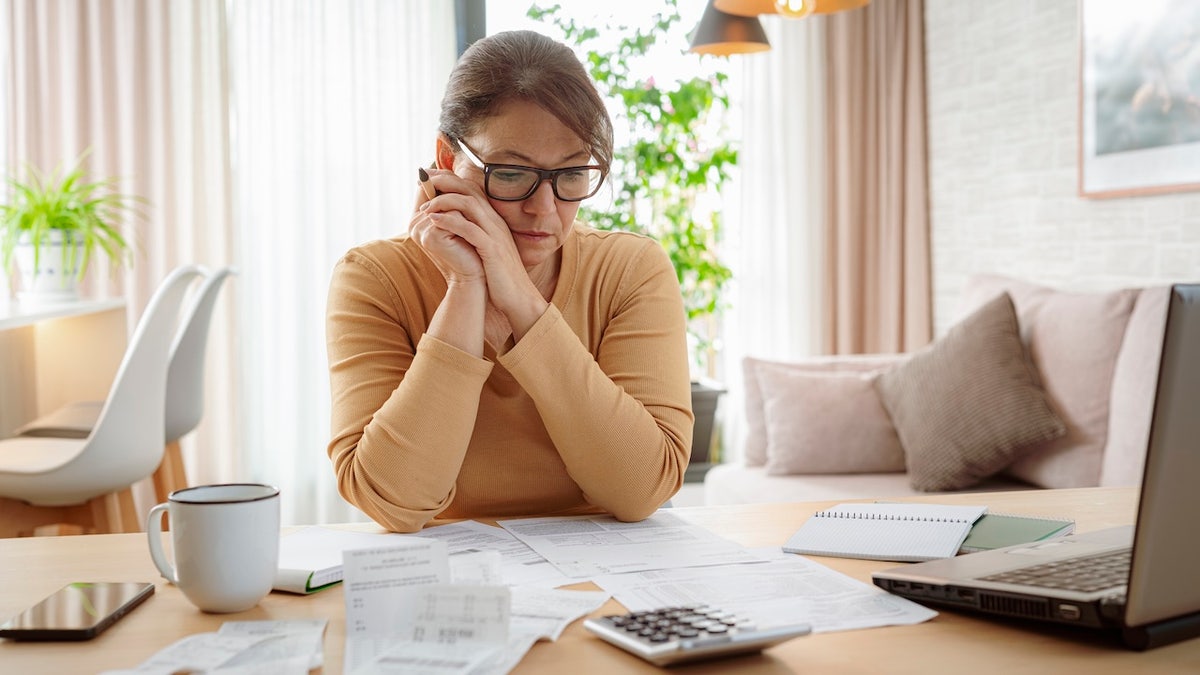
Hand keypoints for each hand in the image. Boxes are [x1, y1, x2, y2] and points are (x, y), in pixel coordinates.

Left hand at [414, 171, 543, 319]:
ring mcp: (495, 234)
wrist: (519, 298)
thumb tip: (454, 228)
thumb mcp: (487, 250)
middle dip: (445, 181)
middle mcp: (495, 222)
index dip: (451, 180)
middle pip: (470, 190)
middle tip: (423, 179)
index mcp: (494, 220)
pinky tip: (433, 220)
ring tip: (425, 206)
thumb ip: (474, 235)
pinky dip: (449, 221)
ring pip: (469, 204)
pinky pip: (469, 228)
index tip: (430, 178)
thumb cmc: (499, 277)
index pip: (472, 190)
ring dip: (443, 201)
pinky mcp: (492, 249)